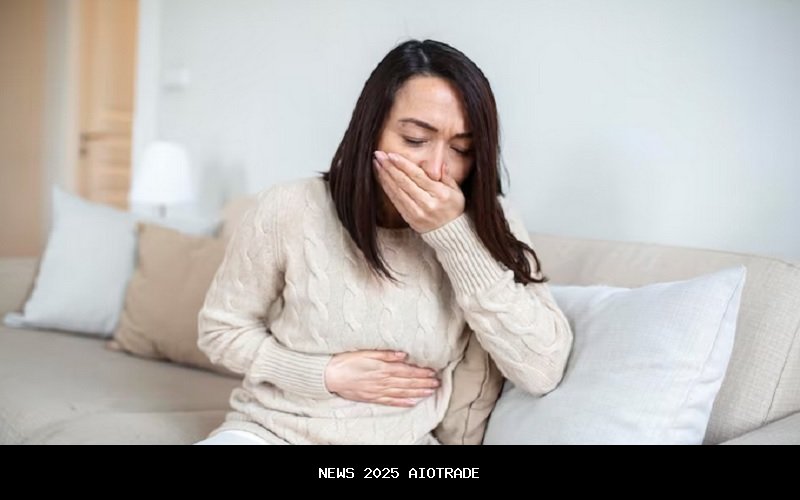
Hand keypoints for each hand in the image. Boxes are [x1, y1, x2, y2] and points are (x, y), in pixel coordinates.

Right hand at [324, 350, 439, 406]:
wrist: (330, 376)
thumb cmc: (347, 360)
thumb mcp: (366, 352)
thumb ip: (386, 354)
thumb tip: (403, 354)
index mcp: (382, 368)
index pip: (407, 371)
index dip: (421, 373)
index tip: (433, 372)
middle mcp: (383, 381)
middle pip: (407, 383)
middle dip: (423, 383)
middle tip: (437, 383)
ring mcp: (378, 391)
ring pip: (402, 393)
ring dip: (417, 393)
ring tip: (430, 392)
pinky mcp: (372, 397)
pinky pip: (390, 402)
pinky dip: (403, 403)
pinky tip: (412, 403)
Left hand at [373, 150, 464, 232]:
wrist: (450, 232)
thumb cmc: (453, 208)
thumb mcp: (456, 191)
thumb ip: (446, 176)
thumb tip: (435, 163)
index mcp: (439, 194)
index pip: (418, 175)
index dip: (403, 164)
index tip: (391, 155)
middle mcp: (427, 204)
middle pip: (404, 182)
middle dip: (390, 167)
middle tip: (379, 155)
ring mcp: (416, 212)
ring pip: (397, 191)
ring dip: (385, 176)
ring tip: (377, 164)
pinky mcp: (409, 218)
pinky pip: (395, 201)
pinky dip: (387, 188)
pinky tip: (382, 178)